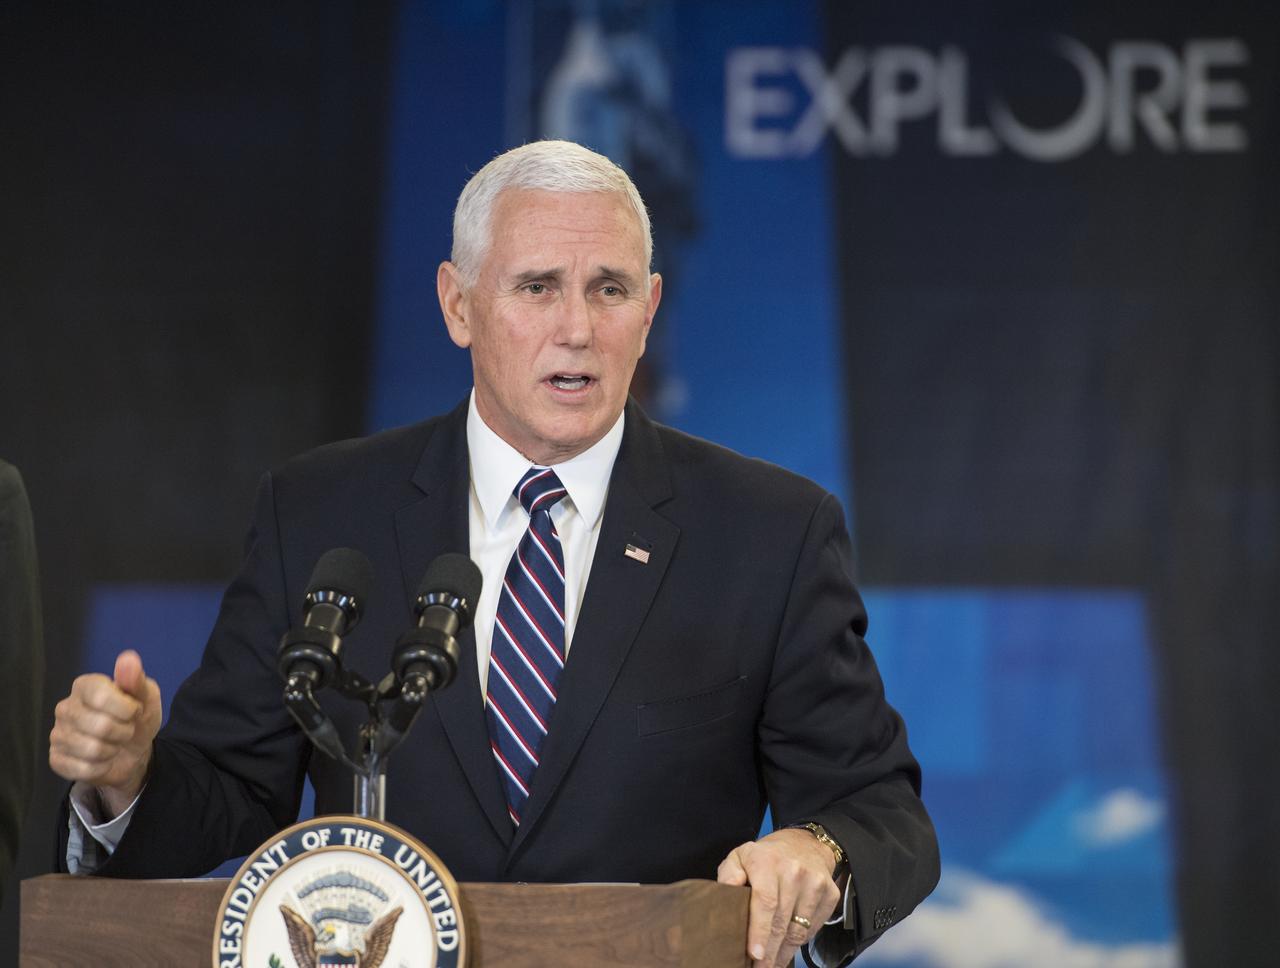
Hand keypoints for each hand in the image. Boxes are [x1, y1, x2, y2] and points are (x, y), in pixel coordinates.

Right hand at [49, 649, 161, 817]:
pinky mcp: (56, 759)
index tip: (134, 710)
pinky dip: (101, 768)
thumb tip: (128, 659)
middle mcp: (65, 707)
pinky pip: (82, 769)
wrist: (132, 752)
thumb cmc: (137, 718)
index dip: (127, 709)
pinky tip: (102, 760)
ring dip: (113, 750)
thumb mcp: (146, 698)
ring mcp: (57, 734)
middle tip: (125, 730)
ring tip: (114, 744)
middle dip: (123, 732)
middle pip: (100, 726)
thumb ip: (136, 681)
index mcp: (85, 685)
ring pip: (92, 749)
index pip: (101, 696)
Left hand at [717, 827, 841, 966]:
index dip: (759, 930)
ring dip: (784, 952)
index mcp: (768, 862)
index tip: (754, 954)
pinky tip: (787, 946)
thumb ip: (729, 875)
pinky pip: (813, 928)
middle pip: (781, 922)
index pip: (765, 901)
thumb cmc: (767, 856)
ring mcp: (815, 883)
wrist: (805, 843)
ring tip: (771, 963)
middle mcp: (794, 871)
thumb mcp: (741, 856)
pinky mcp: (830, 894)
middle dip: (769, 951)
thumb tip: (724, 894)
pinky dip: (799, 941)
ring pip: (798, 930)